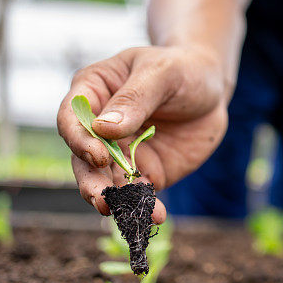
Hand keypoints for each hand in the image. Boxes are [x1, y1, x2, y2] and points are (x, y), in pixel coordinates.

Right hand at [57, 45, 228, 222]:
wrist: (211, 88)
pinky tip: (156, 214)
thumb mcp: (162, 72)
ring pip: (107, 182)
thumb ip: (135, 98)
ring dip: (116, 201)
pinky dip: (145, 206)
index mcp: (93, 91)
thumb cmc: (182, 68)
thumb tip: (103, 129)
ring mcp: (120, 152)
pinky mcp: (144, 171)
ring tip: (129, 215)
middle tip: (102, 200)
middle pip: (83, 158)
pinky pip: (138, 193)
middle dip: (90, 182)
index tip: (97, 155)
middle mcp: (99, 127)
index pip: (71, 118)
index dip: (79, 139)